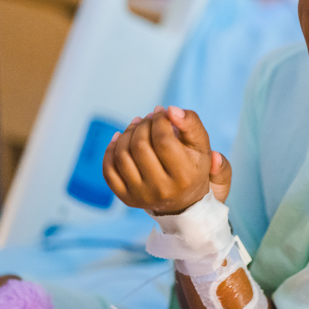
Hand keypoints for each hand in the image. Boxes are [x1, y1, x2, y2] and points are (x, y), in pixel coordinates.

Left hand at [103, 106, 229, 214]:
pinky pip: (109, 170)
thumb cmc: (192, 165)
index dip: (159, 121)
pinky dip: (111, 149)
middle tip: (148, 117)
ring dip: (127, 133)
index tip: (161, 112)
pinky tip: (120, 138)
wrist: (183, 199)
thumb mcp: (200, 145)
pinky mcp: (126, 198)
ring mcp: (141, 196)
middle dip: (142, 125)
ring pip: (122, 156)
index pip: (163, 141)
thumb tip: (171, 109)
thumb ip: (190, 124)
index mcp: (183, 176)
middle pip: (140, 147)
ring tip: (136, 124)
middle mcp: (161, 190)